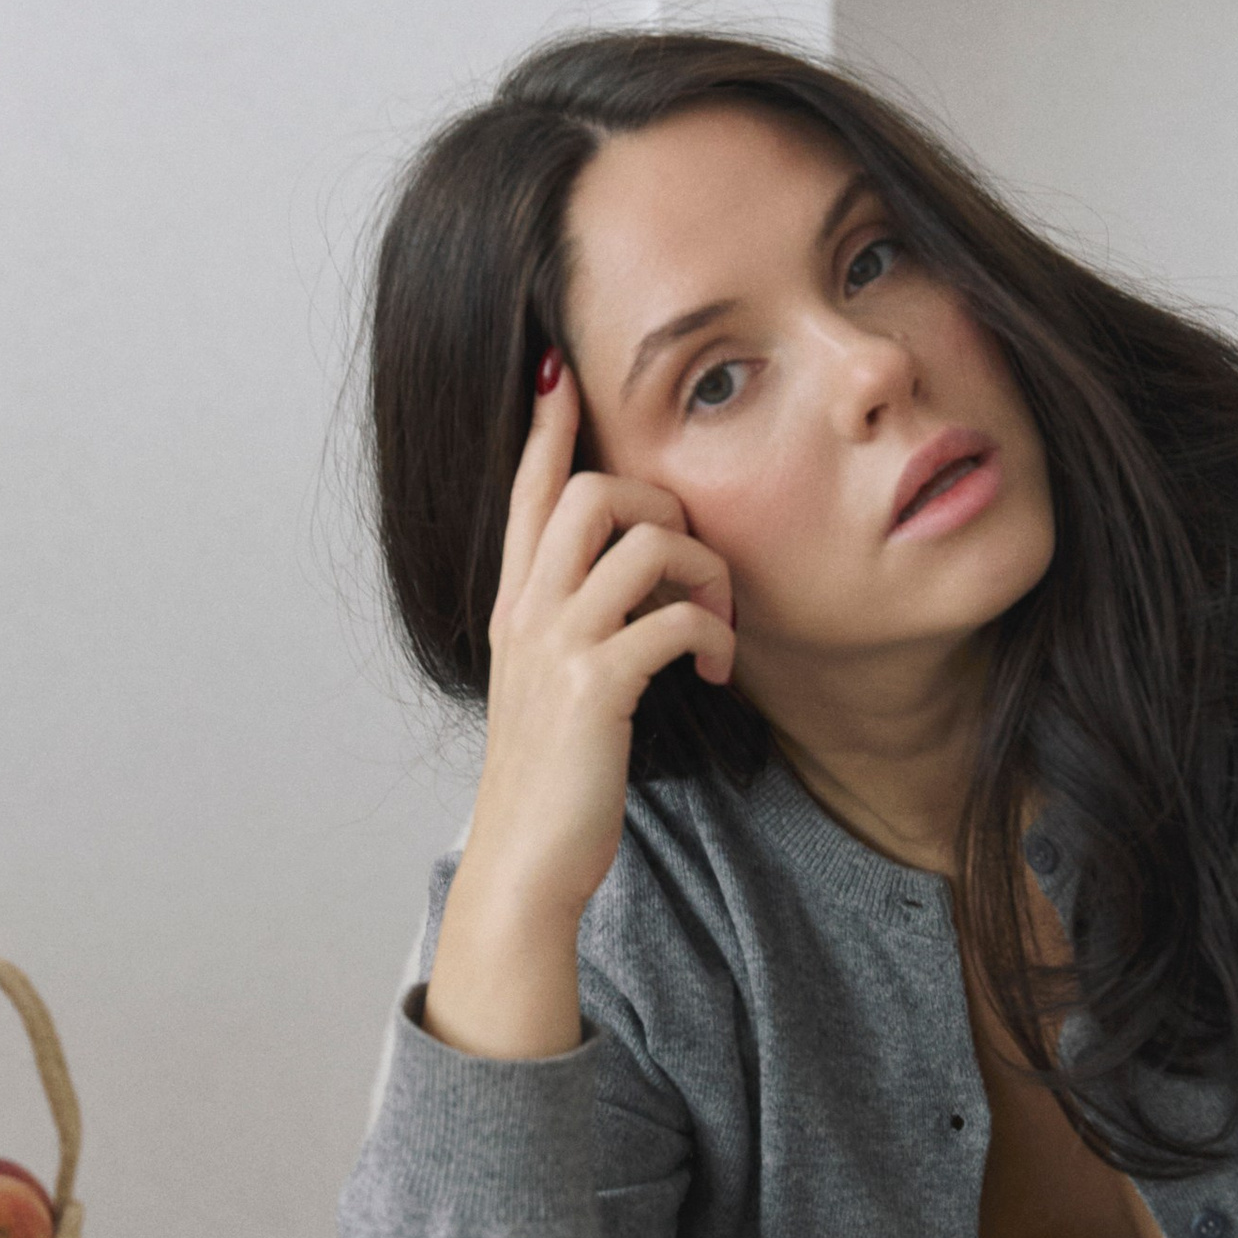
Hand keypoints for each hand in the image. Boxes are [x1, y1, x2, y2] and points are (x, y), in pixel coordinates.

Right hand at [425, 359, 735, 1059]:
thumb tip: (640, 587)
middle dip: (664, 503)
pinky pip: (671, 619)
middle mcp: (526, 614)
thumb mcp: (554, 686)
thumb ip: (580, 627)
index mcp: (515, 607)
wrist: (527, 865)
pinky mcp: (596, 689)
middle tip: (697, 561)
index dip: (547, 428)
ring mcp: (556, 649)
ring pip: (642, 542)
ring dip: (705, 571)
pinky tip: (721, 669)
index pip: (527, 493)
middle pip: (592, 491)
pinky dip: (713, 633)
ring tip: (722, 625)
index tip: (560, 372)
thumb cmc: (555, 780)